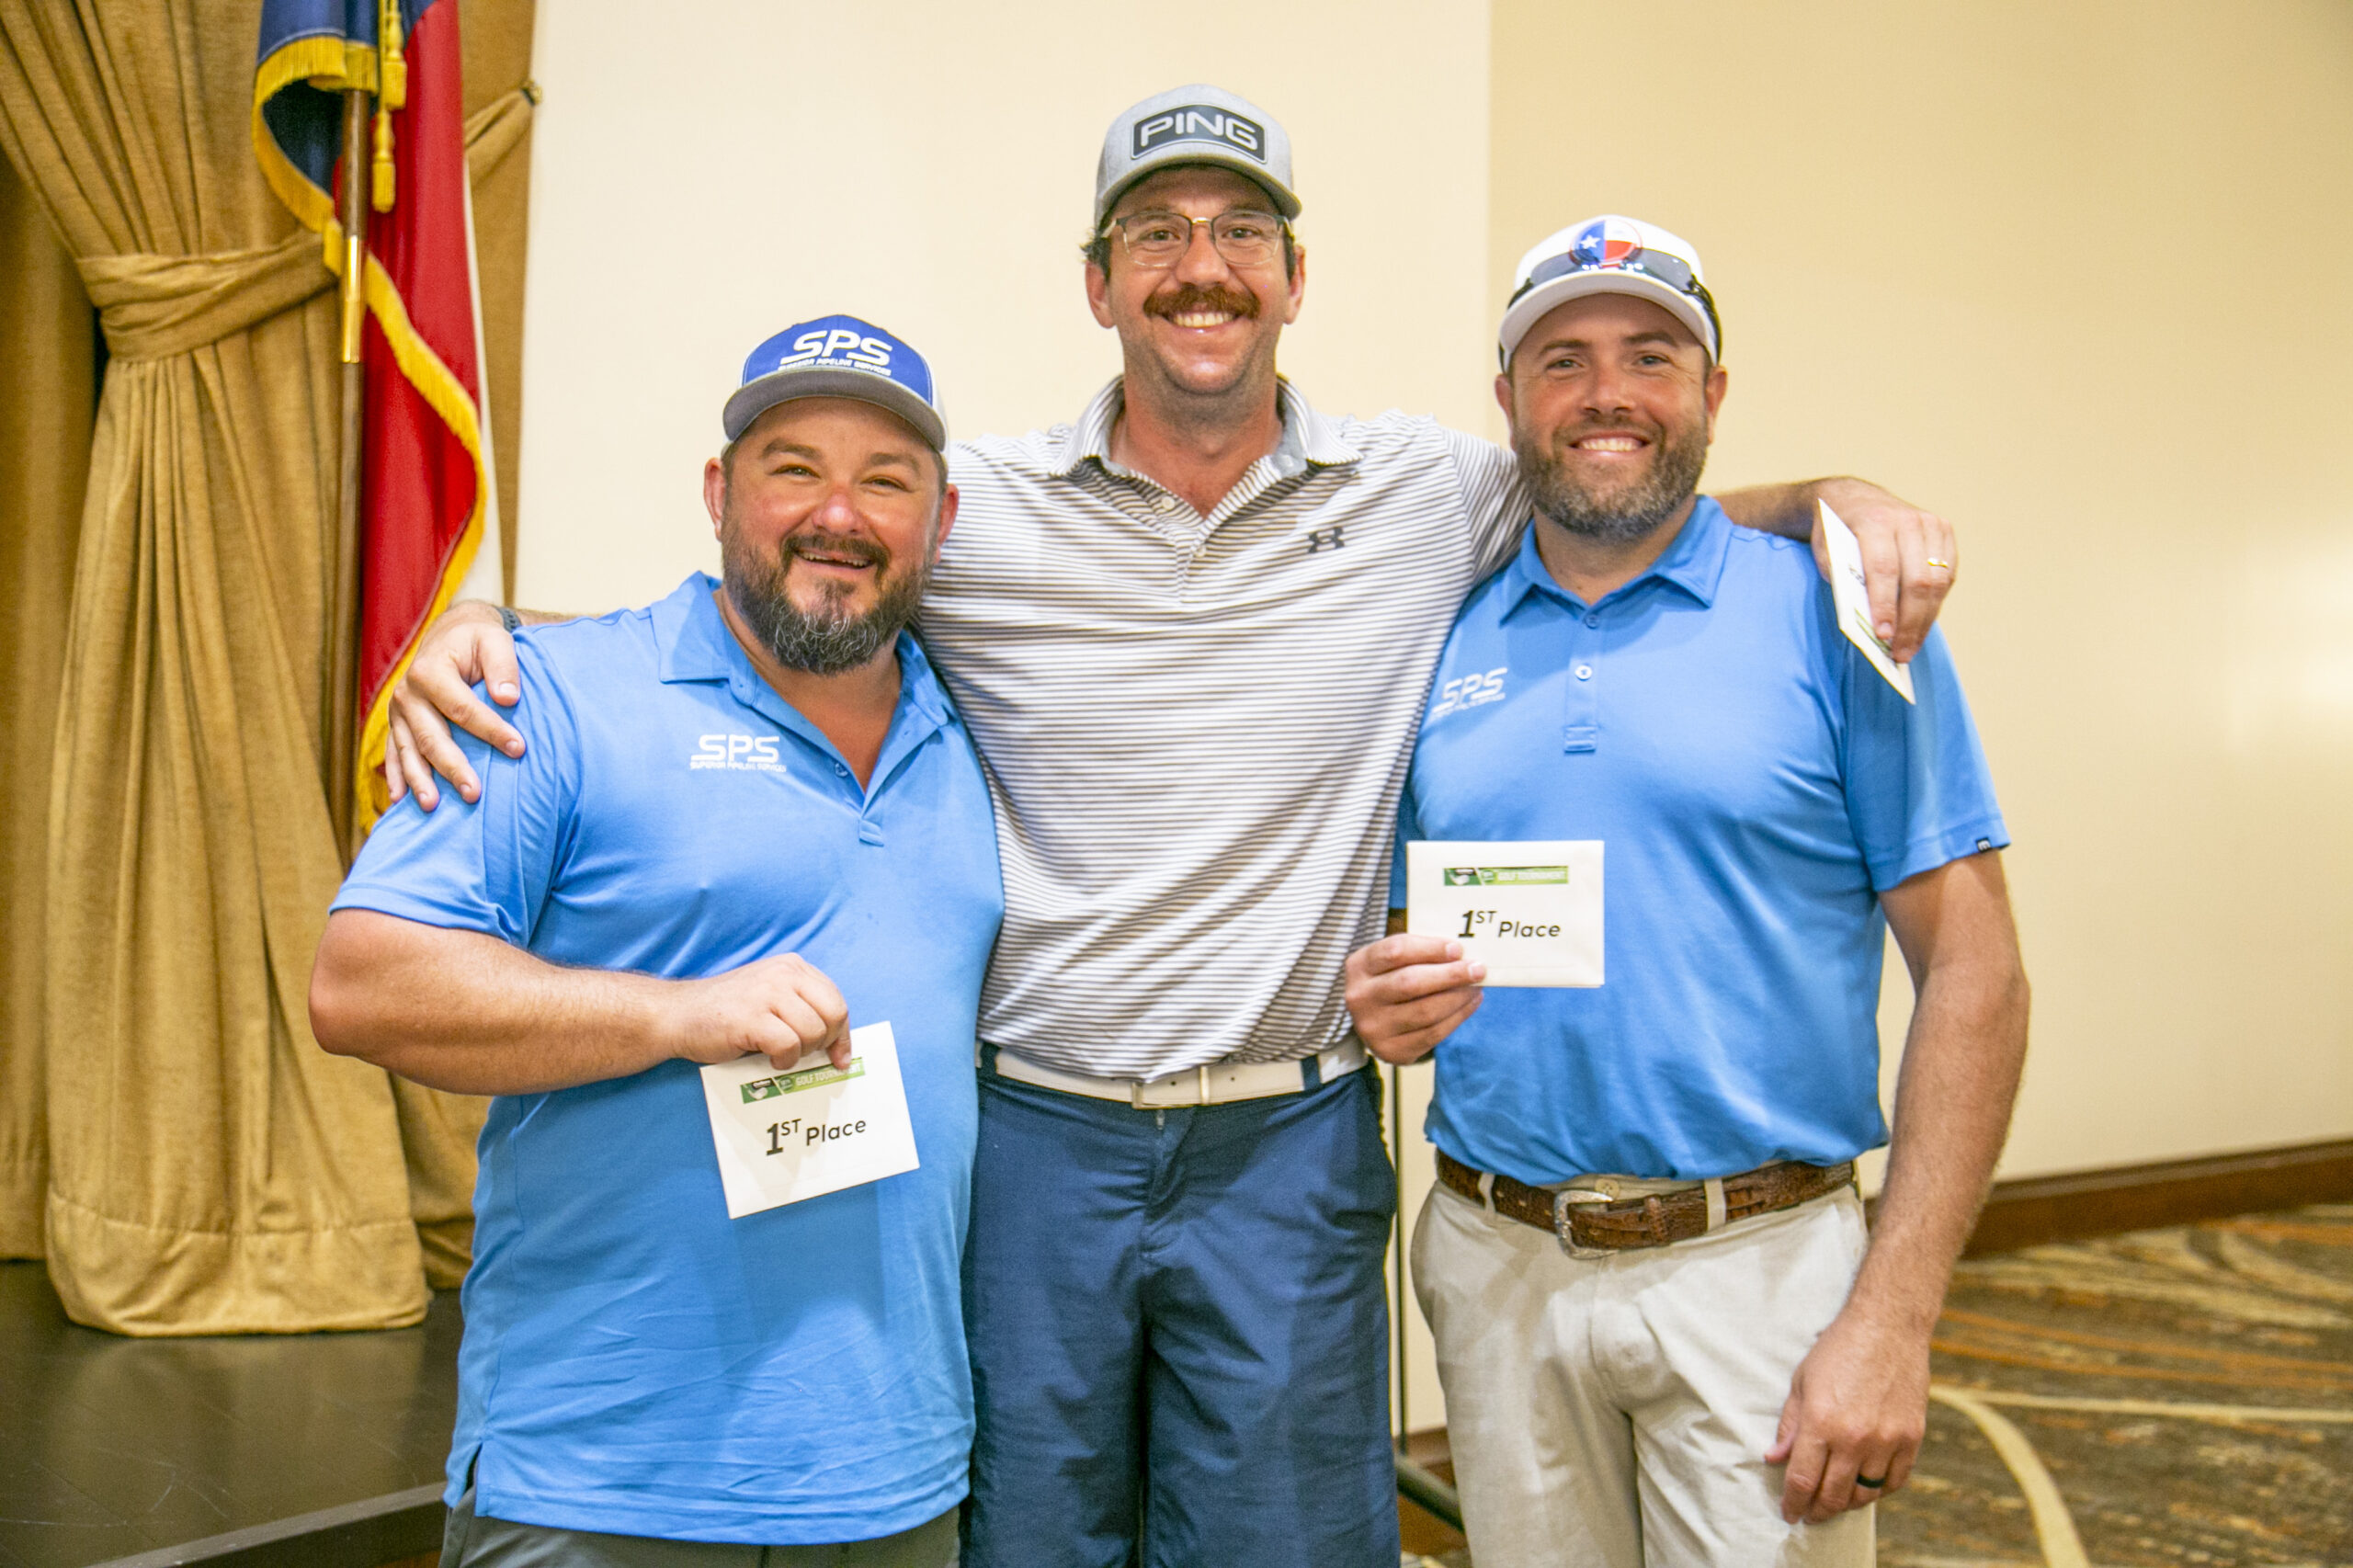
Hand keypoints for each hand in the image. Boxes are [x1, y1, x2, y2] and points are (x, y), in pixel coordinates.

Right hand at [385, 599, 524, 810]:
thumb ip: (503, 666)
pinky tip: (399, 801)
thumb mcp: (493, 641)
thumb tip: (509, 698)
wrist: (450, 637)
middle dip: (452, 767)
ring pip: (408, 750)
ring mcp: (397, 712)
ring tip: (432, 806)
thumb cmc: (477, 642)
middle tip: (474, 794)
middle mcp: (407, 693)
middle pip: (431, 736)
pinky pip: (393, 754)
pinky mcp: (396, 725)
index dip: (490, 729)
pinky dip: (397, 777)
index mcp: (430, 670)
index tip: (518, 749)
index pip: (462, 707)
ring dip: (420, 780)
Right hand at [657, 955, 852, 1071]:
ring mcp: (767, 993)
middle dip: (824, 1042)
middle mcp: (783, 974)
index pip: (836, 1000)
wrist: (677, 1014)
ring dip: (799, 1053)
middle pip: (832, 1014)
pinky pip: (789, 1045)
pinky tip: (769, 1058)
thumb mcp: (770, 996)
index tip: (839, 1056)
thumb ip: (801, 1007)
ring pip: (812, 1032)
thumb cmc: (726, 1012)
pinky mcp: (752, 1017)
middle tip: (804, 1053)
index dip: (841, 1033)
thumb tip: (837, 1043)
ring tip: (779, 1053)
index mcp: (792, 967)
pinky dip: (783, 1060)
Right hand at [1344, 934, 1484, 1062]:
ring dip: (1459, 997)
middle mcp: (1361, 997)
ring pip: (1426, 1011)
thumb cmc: (1390, 980)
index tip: (1458, 949)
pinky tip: (1470, 1003)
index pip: (1396, 951)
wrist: (1371, 1020)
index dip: (1430, 949)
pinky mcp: (1391, 1051)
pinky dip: (1458, 1017)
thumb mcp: (1392, 961)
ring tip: (1476, 986)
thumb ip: (1419, 952)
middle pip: (1410, 983)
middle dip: (1450, 975)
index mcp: (1359, 966)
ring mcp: (1374, 1027)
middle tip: (1478, 969)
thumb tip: (1462, 954)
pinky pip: (1433, 1034)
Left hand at [1765, 1304, 1930, 1522]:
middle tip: (1809, 1515)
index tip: (1789, 1512)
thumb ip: (1790, 1426)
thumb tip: (1775, 1458)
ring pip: (1865, 1494)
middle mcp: (1855, 1438)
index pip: (1803, 1479)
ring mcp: (1887, 1440)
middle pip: (1833, 1494)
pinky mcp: (1912, 1438)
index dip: (1793, 1502)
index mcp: (1821, 1423)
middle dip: (1816, 1510)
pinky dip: (1879, 1492)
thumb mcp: (1802, 1383)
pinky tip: (1867, 1489)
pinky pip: (1894, 1481)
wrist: (1887, 1327)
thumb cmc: (1838, 1350)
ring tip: (1834, 1502)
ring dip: (1846, 1504)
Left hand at [1806, 478, 1955, 662]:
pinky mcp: (1944, 530)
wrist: (1853, 499)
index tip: (1882, 637)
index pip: (1883, 568)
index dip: (1884, 605)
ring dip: (1925, 620)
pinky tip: (1921, 624)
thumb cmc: (1835, 534)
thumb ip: (1846, 581)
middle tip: (1900, 654)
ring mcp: (1930, 523)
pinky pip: (1947, 574)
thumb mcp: (1827, 554)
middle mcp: (1907, 519)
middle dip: (1909, 623)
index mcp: (1874, 521)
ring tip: (1910, 647)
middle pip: (1917, 580)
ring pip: (1937, 581)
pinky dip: (1934, 603)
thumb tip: (1869, 623)